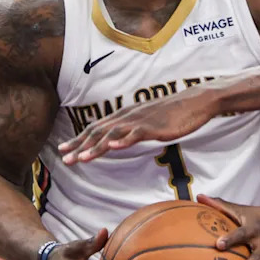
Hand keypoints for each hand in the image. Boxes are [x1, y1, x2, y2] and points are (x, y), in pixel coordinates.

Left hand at [58, 85, 217, 163]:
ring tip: (81, 158)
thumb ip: (131, 128)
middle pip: (99, 131)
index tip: (64, 150)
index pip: (96, 128)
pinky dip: (123, 140)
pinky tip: (112, 147)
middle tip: (64, 158)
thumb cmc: (172, 112)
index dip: (79, 139)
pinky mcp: (155, 126)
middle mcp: (128, 116)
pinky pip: (136, 134)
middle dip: (80, 145)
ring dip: (96, 146)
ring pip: (113, 134)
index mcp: (125, 115)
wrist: (196, 101)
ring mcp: (141, 120)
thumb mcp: (147, 120)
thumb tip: (118, 138)